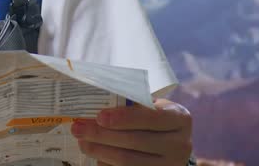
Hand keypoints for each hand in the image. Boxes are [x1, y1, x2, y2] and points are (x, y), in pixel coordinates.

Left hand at [70, 97, 192, 164]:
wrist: (172, 143)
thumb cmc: (155, 118)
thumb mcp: (152, 106)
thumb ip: (132, 103)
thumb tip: (94, 99)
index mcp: (180, 119)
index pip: (150, 118)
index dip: (124, 118)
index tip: (99, 116)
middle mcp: (180, 144)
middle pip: (135, 141)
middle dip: (102, 134)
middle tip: (78, 128)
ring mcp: (171, 165)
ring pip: (129, 160)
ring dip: (100, 151)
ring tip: (82, 142)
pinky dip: (107, 164)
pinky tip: (95, 157)